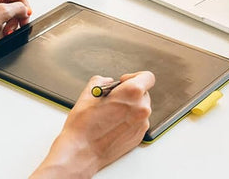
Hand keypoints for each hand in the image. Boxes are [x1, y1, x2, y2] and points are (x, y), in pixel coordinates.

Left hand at [0, 0, 30, 54]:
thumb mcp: (3, 13)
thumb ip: (18, 8)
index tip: (25, 16)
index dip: (24, 6)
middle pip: (9, 1)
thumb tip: (24, 9)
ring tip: (4, 31)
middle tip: (16, 26)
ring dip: (5, 22)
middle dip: (14, 16)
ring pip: (0, 9)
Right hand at [31, 71, 154, 177]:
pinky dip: (129, 120)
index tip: (124, 81)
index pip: (147, 77)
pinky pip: (138, 121)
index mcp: (131, 93)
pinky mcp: (139, 137)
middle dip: (129, 93)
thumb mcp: (89, 92)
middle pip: (143, 92)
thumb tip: (108, 82)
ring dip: (129, 107)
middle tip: (113, 99)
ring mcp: (141, 124)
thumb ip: (102, 81)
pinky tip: (113, 123)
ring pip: (140, 108)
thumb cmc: (84, 124)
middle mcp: (141, 108)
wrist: (81, 151)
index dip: (135, 76)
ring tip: (111, 113)